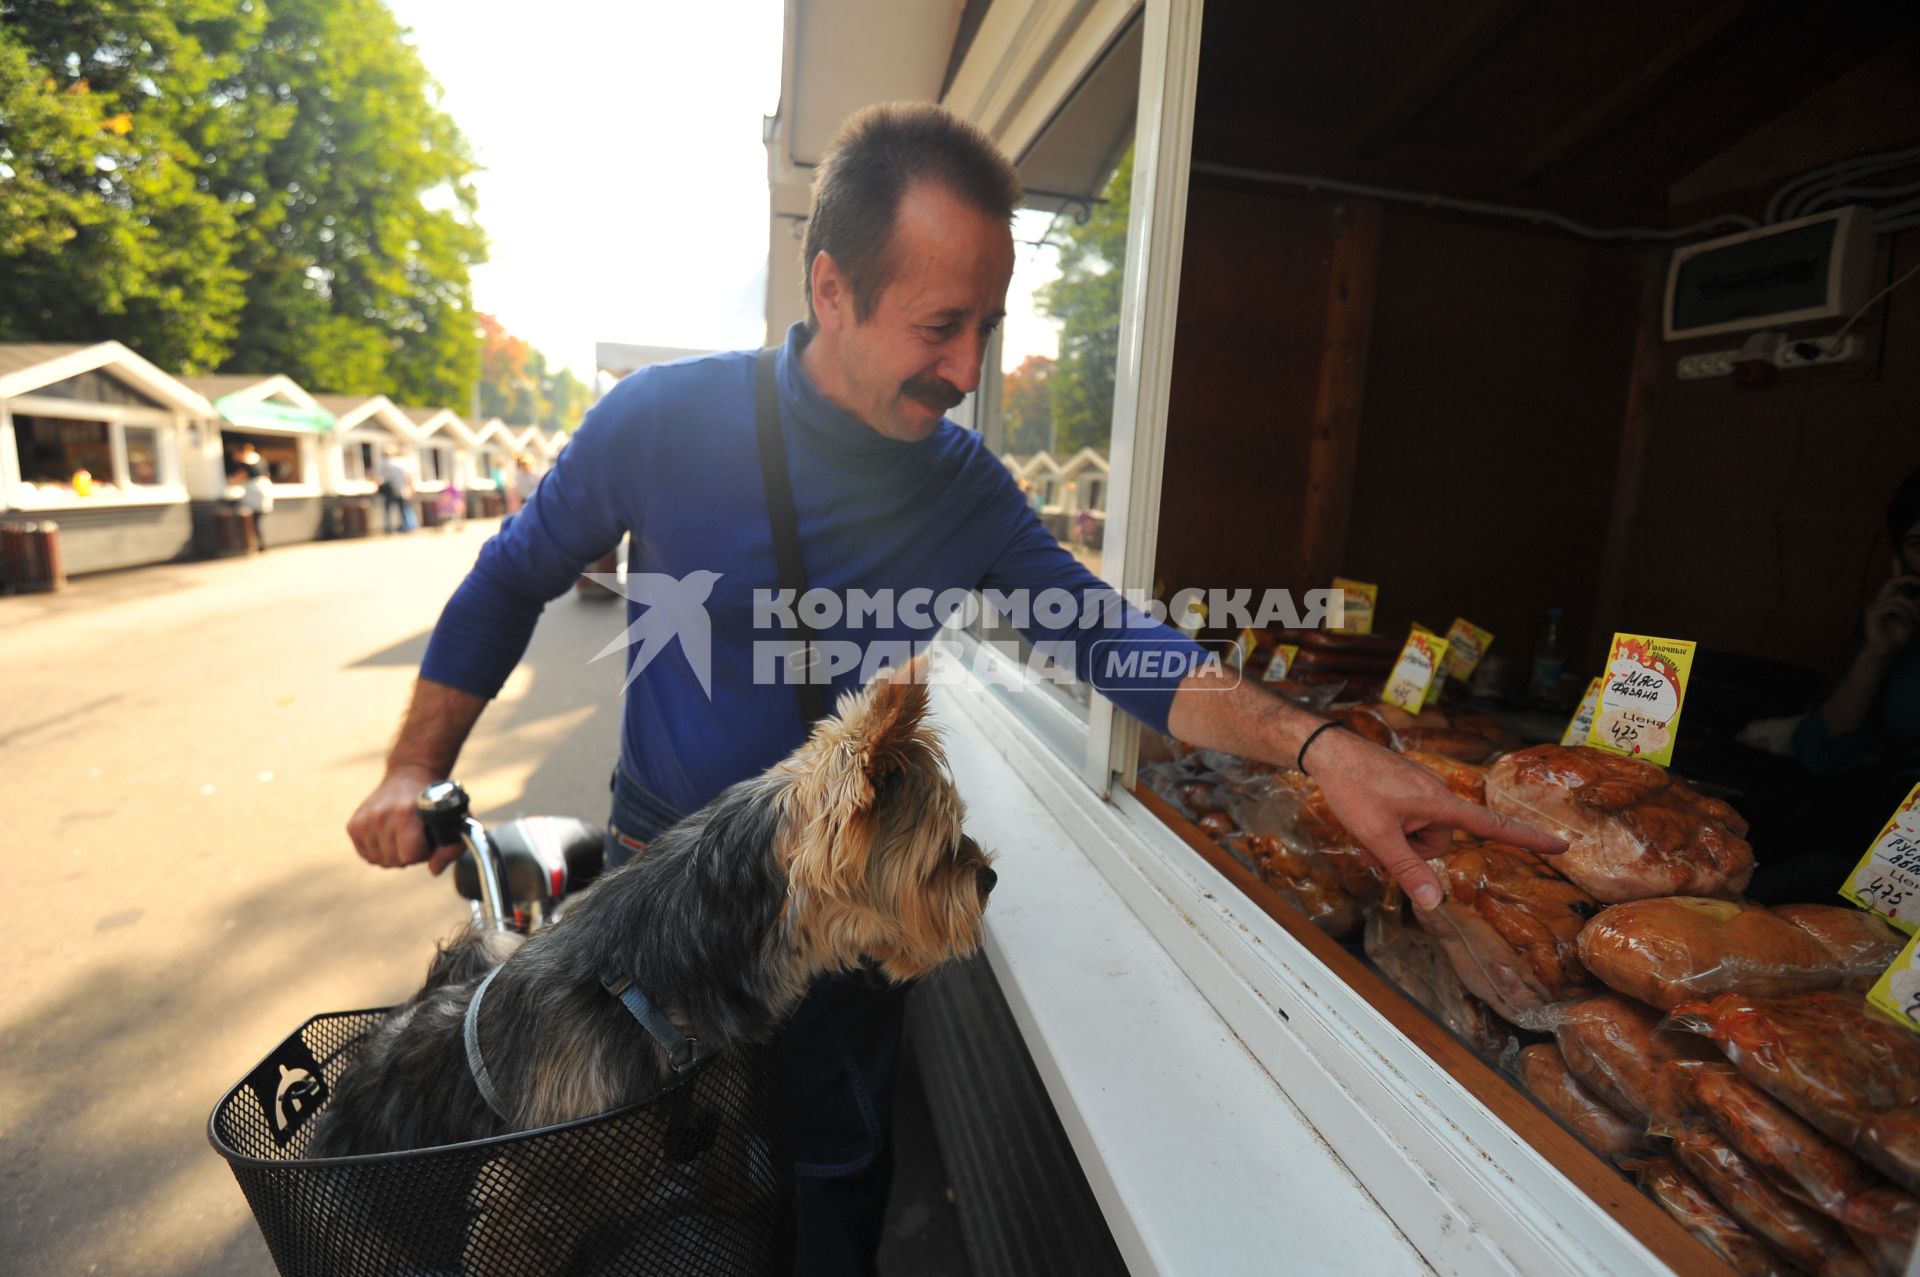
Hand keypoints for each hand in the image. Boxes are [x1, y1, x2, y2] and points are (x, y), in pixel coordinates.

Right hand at [347, 765, 463, 874]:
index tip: (426, 840)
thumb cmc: (435, 802)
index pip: (410, 855)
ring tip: (402, 836)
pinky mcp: (353, 824)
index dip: (423, 853)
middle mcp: (381, 815)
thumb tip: (434, 870)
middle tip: (415, 837)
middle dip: (408, 854)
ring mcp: (365, 820)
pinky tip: (389, 837)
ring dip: (393, 854)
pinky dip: (378, 851)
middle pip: (395, 860)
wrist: (410, 774)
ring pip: (379, 860)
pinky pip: (366, 855)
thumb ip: (452, 848)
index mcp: (406, 813)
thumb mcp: (455, 819)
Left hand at [1305, 729, 1565, 909]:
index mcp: (1440, 803)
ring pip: (1420, 835)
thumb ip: (1407, 871)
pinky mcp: (1408, 788)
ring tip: (1367, 827)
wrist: (1327, 751)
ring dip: (1396, 840)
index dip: (1528, 838)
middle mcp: (1439, 794)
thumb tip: (1436, 904)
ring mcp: (1423, 790)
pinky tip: (1366, 818)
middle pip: (1439, 843)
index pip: (1493, 825)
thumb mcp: (1378, 837)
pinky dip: (1390, 828)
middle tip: (1376, 839)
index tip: (1563, 846)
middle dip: (1410, 850)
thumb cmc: (1352, 789)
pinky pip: (1409, 820)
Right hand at [1864, 575, 1919, 658]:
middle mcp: (1879, 602)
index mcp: (1887, 603)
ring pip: (1900, 597)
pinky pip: (1895, 606)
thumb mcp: (1910, 620)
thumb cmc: (1895, 639)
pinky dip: (1906, 614)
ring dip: (1914, 607)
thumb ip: (1912, 607)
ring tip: (1918, 619)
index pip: (1891, 584)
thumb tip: (1915, 597)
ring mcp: (1874, 607)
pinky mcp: (1872, 612)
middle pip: (1892, 583)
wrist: (1883, 654)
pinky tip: (1908, 623)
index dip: (1894, 570)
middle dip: (1908, 579)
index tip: (1895, 559)